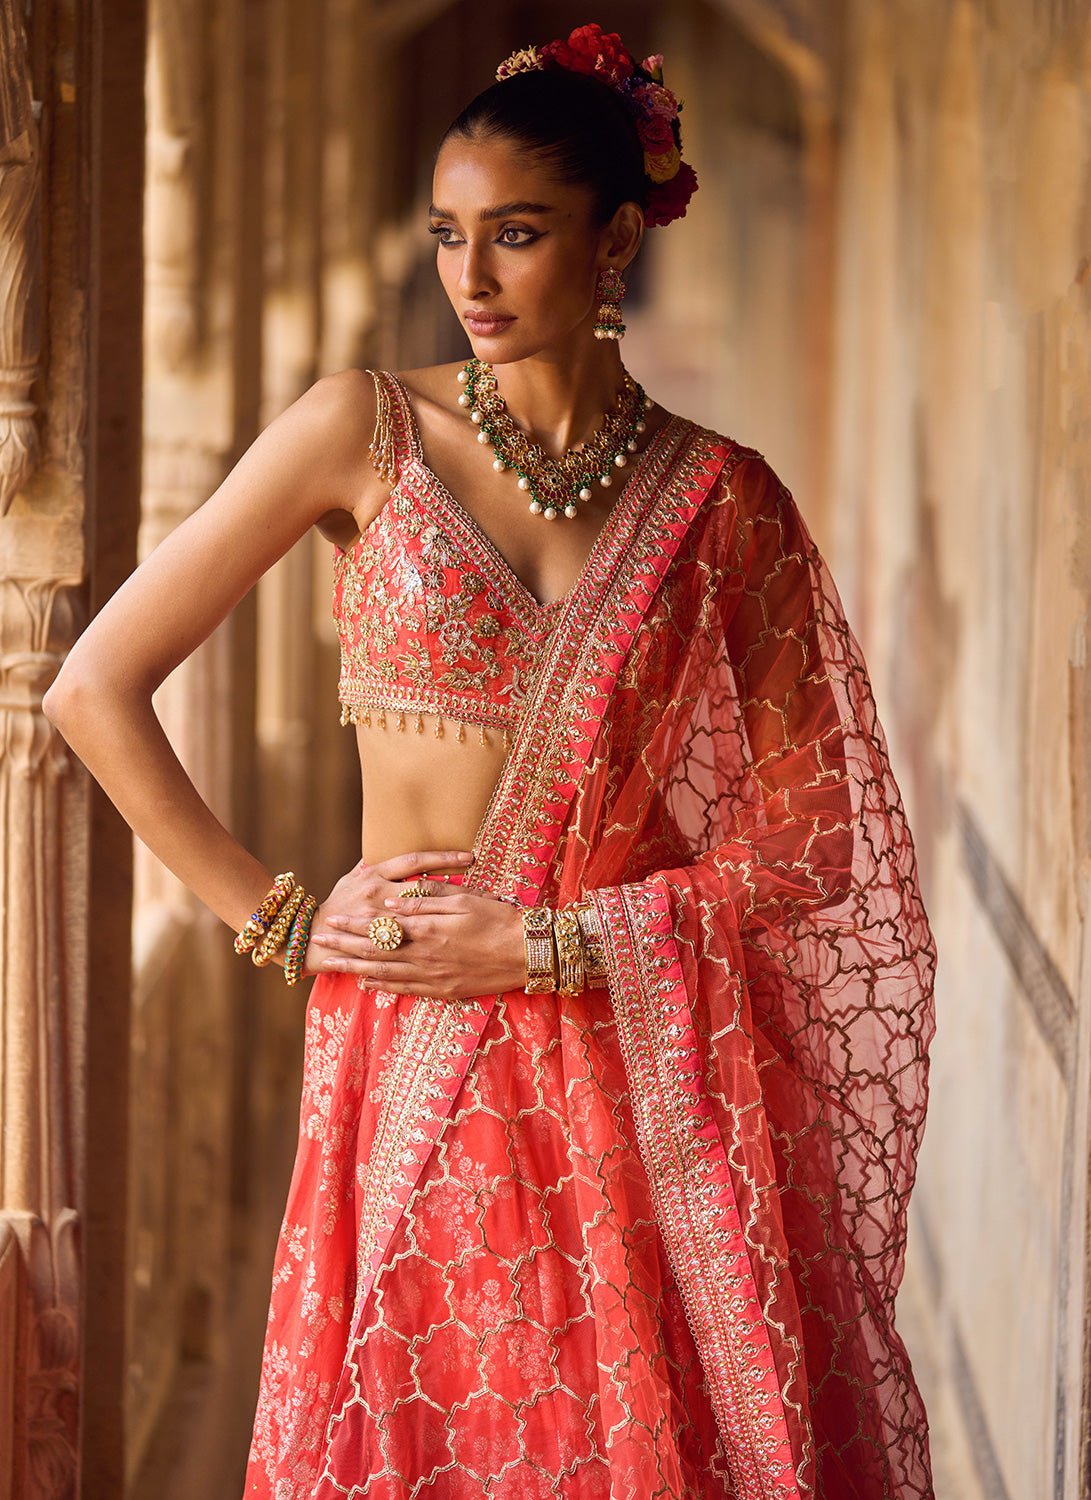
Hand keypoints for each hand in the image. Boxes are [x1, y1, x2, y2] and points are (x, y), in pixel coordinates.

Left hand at [305, 849, 525, 999]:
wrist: (527, 953)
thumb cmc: (499, 918)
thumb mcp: (465, 898)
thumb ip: (427, 899)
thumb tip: (393, 899)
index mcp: (429, 928)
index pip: (381, 926)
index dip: (354, 924)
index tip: (331, 919)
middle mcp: (425, 955)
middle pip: (375, 951)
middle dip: (344, 946)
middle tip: (318, 941)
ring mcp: (433, 976)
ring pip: (384, 973)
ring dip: (354, 968)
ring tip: (330, 965)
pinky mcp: (444, 990)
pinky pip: (405, 990)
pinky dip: (383, 987)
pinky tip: (366, 984)